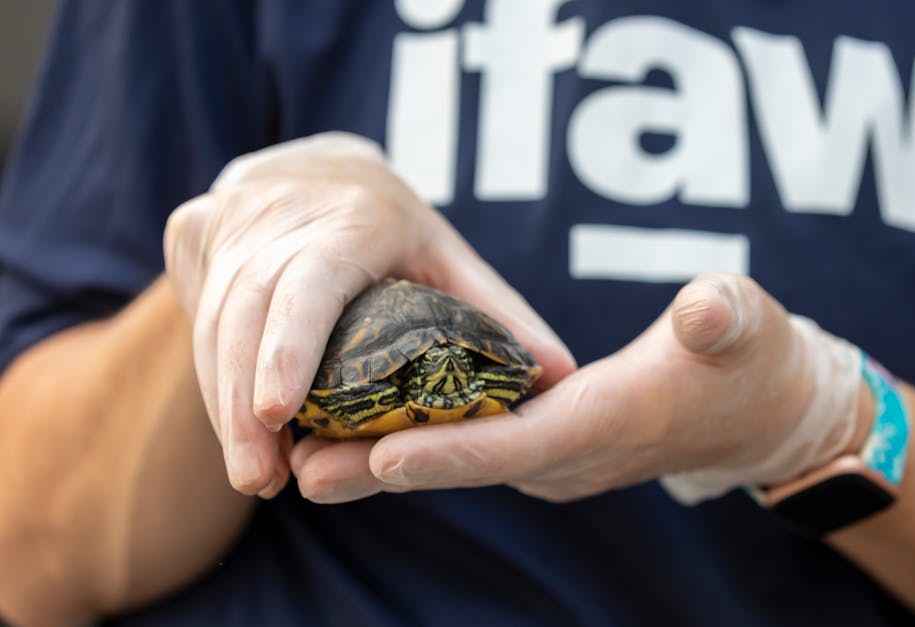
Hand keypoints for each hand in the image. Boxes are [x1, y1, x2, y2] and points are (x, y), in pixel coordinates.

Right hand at [163, 132, 575, 497]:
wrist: (320, 164)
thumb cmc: (395, 227)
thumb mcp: (451, 259)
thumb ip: (500, 316)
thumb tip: (561, 375)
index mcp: (353, 218)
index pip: (312, 282)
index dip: (290, 345)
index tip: (277, 411)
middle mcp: (281, 212)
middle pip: (249, 311)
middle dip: (244, 402)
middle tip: (260, 479)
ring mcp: (229, 218)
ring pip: (211, 318)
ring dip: (222, 400)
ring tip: (251, 472)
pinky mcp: (193, 232)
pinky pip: (193, 313)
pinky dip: (210, 374)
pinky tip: (233, 427)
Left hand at [290, 273, 865, 503]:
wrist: (757, 412)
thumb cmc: (750, 359)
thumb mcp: (745, 324)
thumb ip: (722, 318)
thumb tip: (704, 315)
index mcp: (611, 422)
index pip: (520, 444)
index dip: (449, 450)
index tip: (376, 452)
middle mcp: (574, 456)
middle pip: (466, 465)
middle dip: (382, 469)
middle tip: (297, 467)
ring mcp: (557, 461)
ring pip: (457, 464)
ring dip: (379, 464)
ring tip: (297, 457)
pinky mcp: (545, 451)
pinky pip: (468, 453)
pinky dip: (411, 446)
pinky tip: (352, 431)